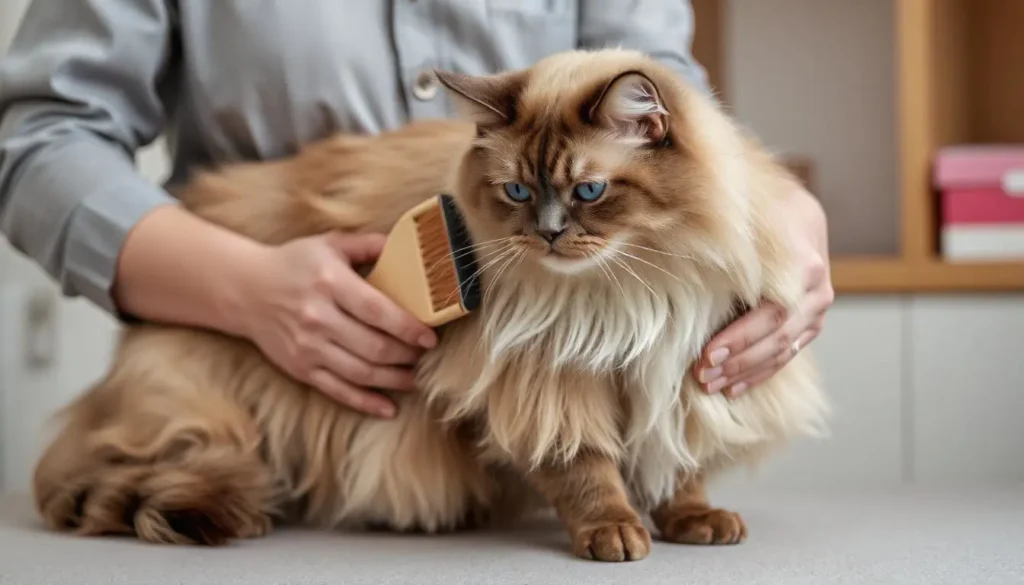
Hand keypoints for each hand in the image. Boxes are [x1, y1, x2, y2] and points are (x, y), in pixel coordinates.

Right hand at [235, 231, 438, 416]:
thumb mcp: (329, 243)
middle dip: (407, 355)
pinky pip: (338, 391)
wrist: (245, 290)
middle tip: (424, 355)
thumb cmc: (295, 264)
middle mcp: (318, 318)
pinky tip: (388, 407)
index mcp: (329, 283)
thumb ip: (368, 244)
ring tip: (415, 378)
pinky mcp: (300, 368)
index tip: (429, 337)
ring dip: (394, 380)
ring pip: (361, 372)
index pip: (377, 311)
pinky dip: (366, 402)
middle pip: (373, 346)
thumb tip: (408, 249)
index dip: (407, 327)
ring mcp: (308, 347)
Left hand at [694, 187, 832, 398]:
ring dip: (746, 373)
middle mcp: (817, 291)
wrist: (795, 208)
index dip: (739, 338)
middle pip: (777, 338)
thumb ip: (735, 238)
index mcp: (804, 266)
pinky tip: (734, 387)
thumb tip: (694, 250)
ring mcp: (817, 309)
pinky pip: (788, 354)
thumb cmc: (766, 208)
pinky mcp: (811, 322)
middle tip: (702, 375)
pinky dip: (760, 373)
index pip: (771, 313)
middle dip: (738, 361)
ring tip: (712, 385)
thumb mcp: (755, 213)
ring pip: (783, 351)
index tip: (707, 354)